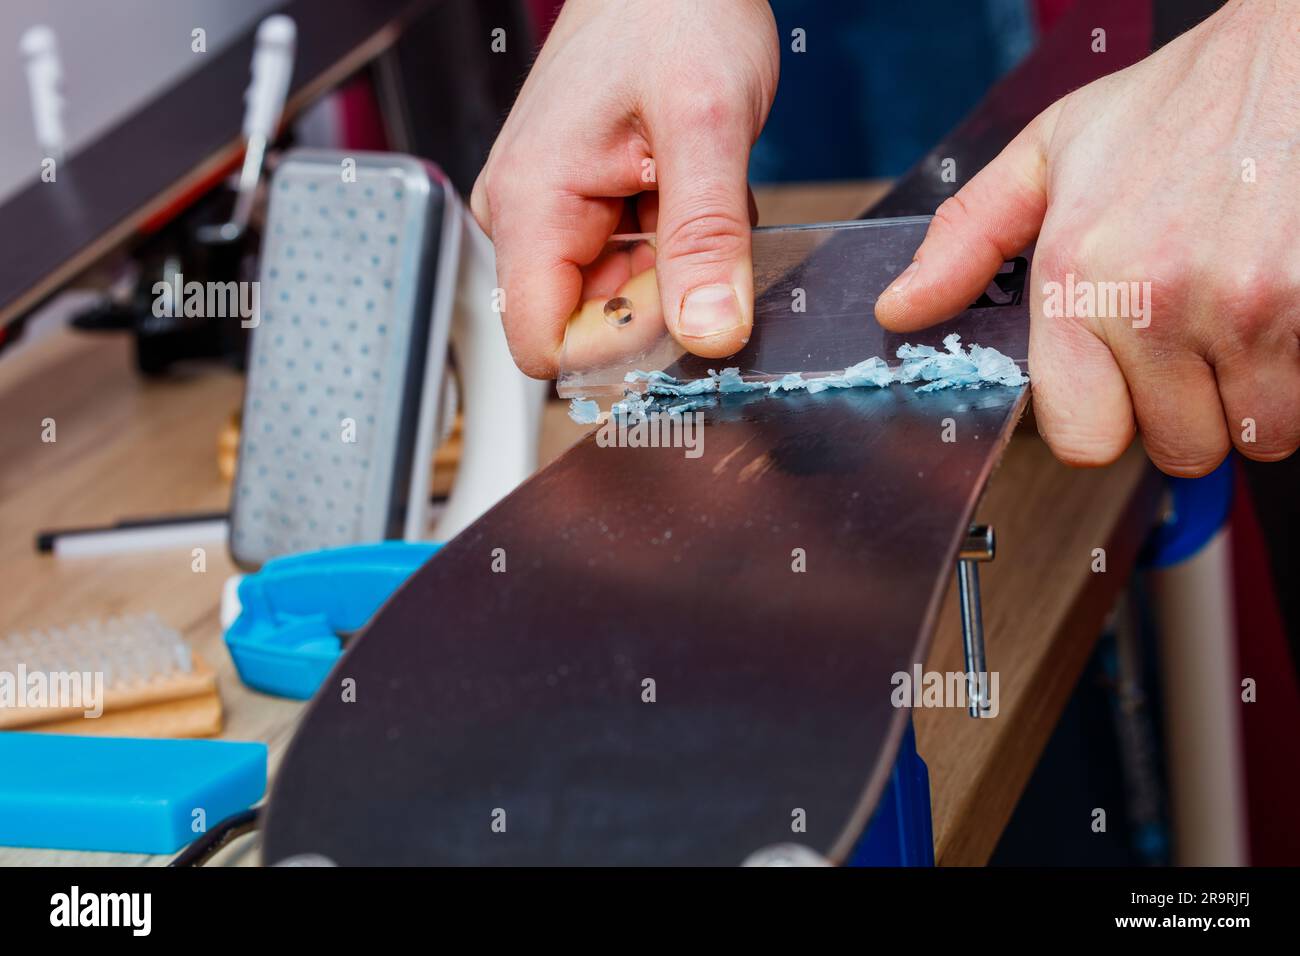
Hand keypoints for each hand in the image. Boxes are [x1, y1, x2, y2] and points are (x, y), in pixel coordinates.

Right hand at [471, 0, 779, 377]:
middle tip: (703, 231)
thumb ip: (706, 239)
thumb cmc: (675, 9)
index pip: (546, 343)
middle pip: (588, 324)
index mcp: (529, 202)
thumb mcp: (707, 125)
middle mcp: (523, 213)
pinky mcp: (578, 204)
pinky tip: (687, 191)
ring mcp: (549, 210)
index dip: (621, 348)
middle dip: (660, 301)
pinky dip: (673, 243)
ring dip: (673, 268)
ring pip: (616, 297)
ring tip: (693, 194)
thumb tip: (708, 334)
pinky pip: (628, 263)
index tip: (683, 312)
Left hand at [875, 0, 1299, 475]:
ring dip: (1253, 394)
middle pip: (1178, 447)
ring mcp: (1248, 310)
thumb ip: (968, 239)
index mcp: (1078, 275)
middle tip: (1195, 337)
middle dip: (1187, 406)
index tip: (1121, 386)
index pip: (1082, 438)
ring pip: (1255, 434)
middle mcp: (1158, 301)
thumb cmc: (1183, 101)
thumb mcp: (1053, 152)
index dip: (1106, 418)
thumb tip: (901, 310)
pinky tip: (1286, 311)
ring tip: (1243, 316)